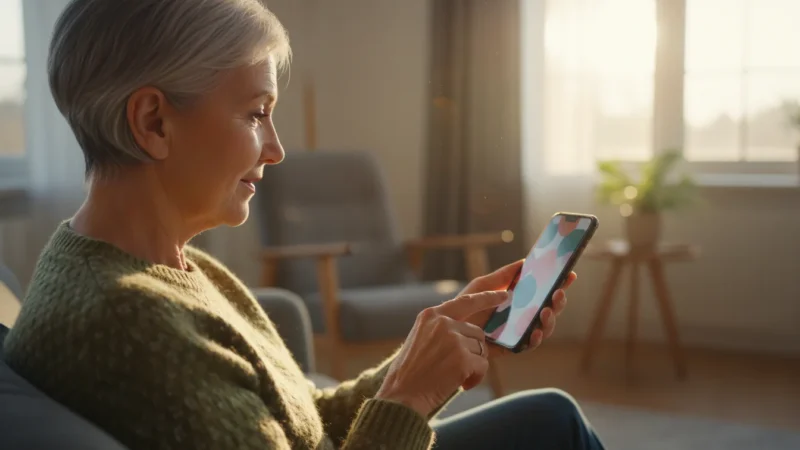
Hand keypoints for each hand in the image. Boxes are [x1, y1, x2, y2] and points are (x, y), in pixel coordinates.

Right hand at [375, 290, 507, 416]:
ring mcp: (453, 339)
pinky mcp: (462, 358)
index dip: (488, 298)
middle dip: (473, 351)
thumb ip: (440, 330)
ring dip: (473, 366)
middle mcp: (442, 322)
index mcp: (430, 315)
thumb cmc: (409, 374)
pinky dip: (475, 378)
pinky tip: (461, 384)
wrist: (400, 396)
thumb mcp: (420, 339)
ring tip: (454, 377)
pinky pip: (483, 366)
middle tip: (458, 368)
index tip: (504, 295)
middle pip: (477, 332)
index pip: (466, 301)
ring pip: (481, 349)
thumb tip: (470, 333)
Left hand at [460, 260, 576, 357]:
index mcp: (519, 300)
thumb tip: (525, 261)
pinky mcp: (511, 347)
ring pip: (544, 328)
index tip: (569, 274)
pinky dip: (535, 338)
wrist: (447, 330)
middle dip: (559, 301)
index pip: (544, 292)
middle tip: (558, 293)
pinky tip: (535, 331)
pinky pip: (528, 345)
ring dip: (550, 319)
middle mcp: (523, 316)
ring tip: (547, 310)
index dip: (559, 284)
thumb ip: (503, 275)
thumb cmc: (465, 306)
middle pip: (549, 309)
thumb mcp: (483, 286)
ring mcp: (519, 332)